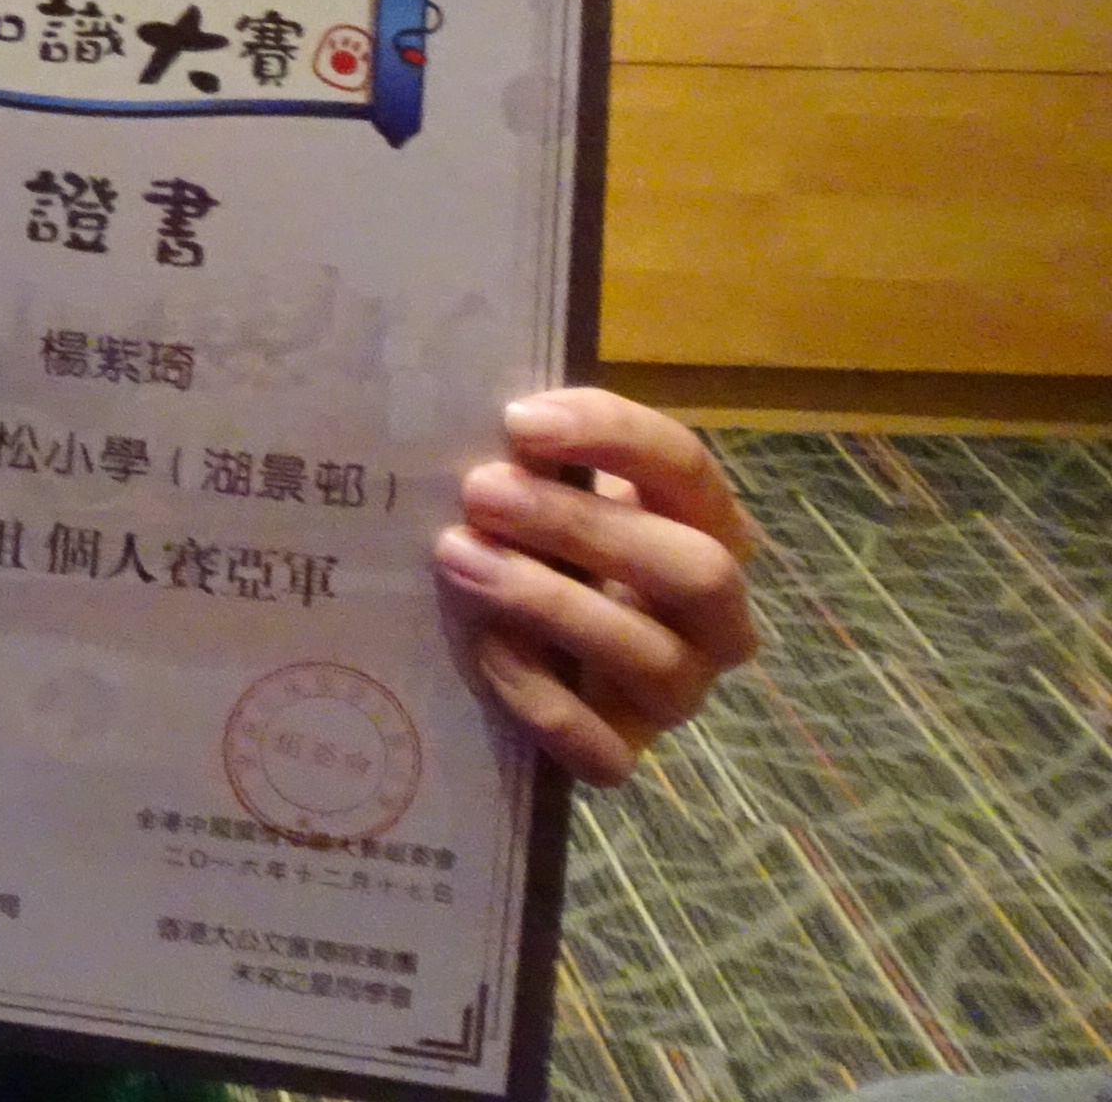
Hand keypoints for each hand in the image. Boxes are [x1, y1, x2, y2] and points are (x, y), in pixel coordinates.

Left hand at [436, 388, 756, 785]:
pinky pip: (603, 747)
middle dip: (581, 526)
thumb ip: (534, 456)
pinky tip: (487, 649)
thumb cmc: (534, 538)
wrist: (517, 639)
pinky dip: (541, 700)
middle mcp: (712, 616)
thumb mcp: (541, 485)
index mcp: (703, 525)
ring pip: (650, 657)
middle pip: (692, 570)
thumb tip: (493, 425)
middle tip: (481, 491)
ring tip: (458, 556)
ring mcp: (678, 690)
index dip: (609, 436)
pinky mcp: (626, 749)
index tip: (518, 421)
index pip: (685, 468)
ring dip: (547, 601)